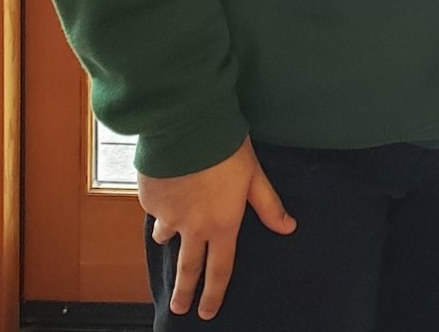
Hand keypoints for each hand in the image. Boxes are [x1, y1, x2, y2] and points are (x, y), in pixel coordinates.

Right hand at [139, 137, 295, 319]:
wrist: (187, 126)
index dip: (214, 293)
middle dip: (184, 291)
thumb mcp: (254, 175)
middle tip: (179, 308)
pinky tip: (169, 184)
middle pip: (187, 268)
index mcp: (222, 224)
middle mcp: (193, 227)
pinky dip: (161, 203)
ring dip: (168, 238)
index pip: (220, 269)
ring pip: (166, 236)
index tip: (207, 312)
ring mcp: (167, 216)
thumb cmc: (226, 148)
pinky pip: (155, 208)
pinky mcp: (149, 200)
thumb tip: (288, 227)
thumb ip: (268, 205)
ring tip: (169, 235)